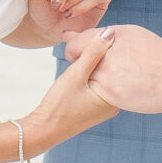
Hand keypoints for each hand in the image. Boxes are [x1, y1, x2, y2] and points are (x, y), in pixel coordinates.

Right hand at [27, 32, 119, 149]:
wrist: (44, 130)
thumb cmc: (59, 105)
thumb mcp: (75, 75)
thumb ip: (92, 53)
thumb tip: (110, 32)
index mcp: (115, 97)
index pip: (117, 64)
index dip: (104, 48)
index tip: (91, 38)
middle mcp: (114, 104)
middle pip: (110, 71)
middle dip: (97, 56)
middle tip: (80, 45)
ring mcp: (104, 108)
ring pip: (101, 78)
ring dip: (91, 65)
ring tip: (76, 56)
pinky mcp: (94, 108)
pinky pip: (95, 86)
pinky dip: (88, 76)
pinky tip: (77, 70)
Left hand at [68, 21, 161, 113]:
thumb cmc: (158, 56)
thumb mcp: (133, 34)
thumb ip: (105, 34)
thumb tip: (77, 34)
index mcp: (110, 35)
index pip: (76, 43)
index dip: (76, 51)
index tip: (80, 56)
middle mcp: (104, 51)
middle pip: (78, 61)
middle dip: (84, 66)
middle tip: (103, 71)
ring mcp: (105, 73)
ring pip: (86, 78)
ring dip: (94, 81)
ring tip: (116, 81)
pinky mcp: (109, 93)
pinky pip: (96, 94)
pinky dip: (104, 94)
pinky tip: (120, 91)